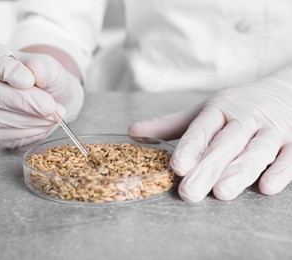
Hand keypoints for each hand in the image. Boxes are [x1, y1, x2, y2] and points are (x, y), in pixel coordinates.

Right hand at [0, 42, 83, 147]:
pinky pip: (3, 135)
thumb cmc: (44, 76)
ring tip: (54, 114)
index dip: (5, 71)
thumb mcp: (48, 65)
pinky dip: (28, 131)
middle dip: (20, 101)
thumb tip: (34, 72)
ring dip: (29, 119)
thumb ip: (42, 67)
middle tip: (49, 106)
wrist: (51, 98)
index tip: (29, 80)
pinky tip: (44, 123)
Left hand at [129, 78, 291, 201]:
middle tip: (190, 192)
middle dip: (207, 168)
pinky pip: (289, 156)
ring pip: (255, 151)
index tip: (178, 166)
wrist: (286, 88)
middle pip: (225, 144)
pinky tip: (267, 186)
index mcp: (218, 110)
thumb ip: (171, 124)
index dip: (190, 147)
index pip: (201, 129)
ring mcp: (270, 130)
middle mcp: (244, 118)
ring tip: (222, 192)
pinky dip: (280, 170)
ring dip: (239, 172)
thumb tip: (133, 132)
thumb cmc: (237, 106)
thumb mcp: (204, 110)